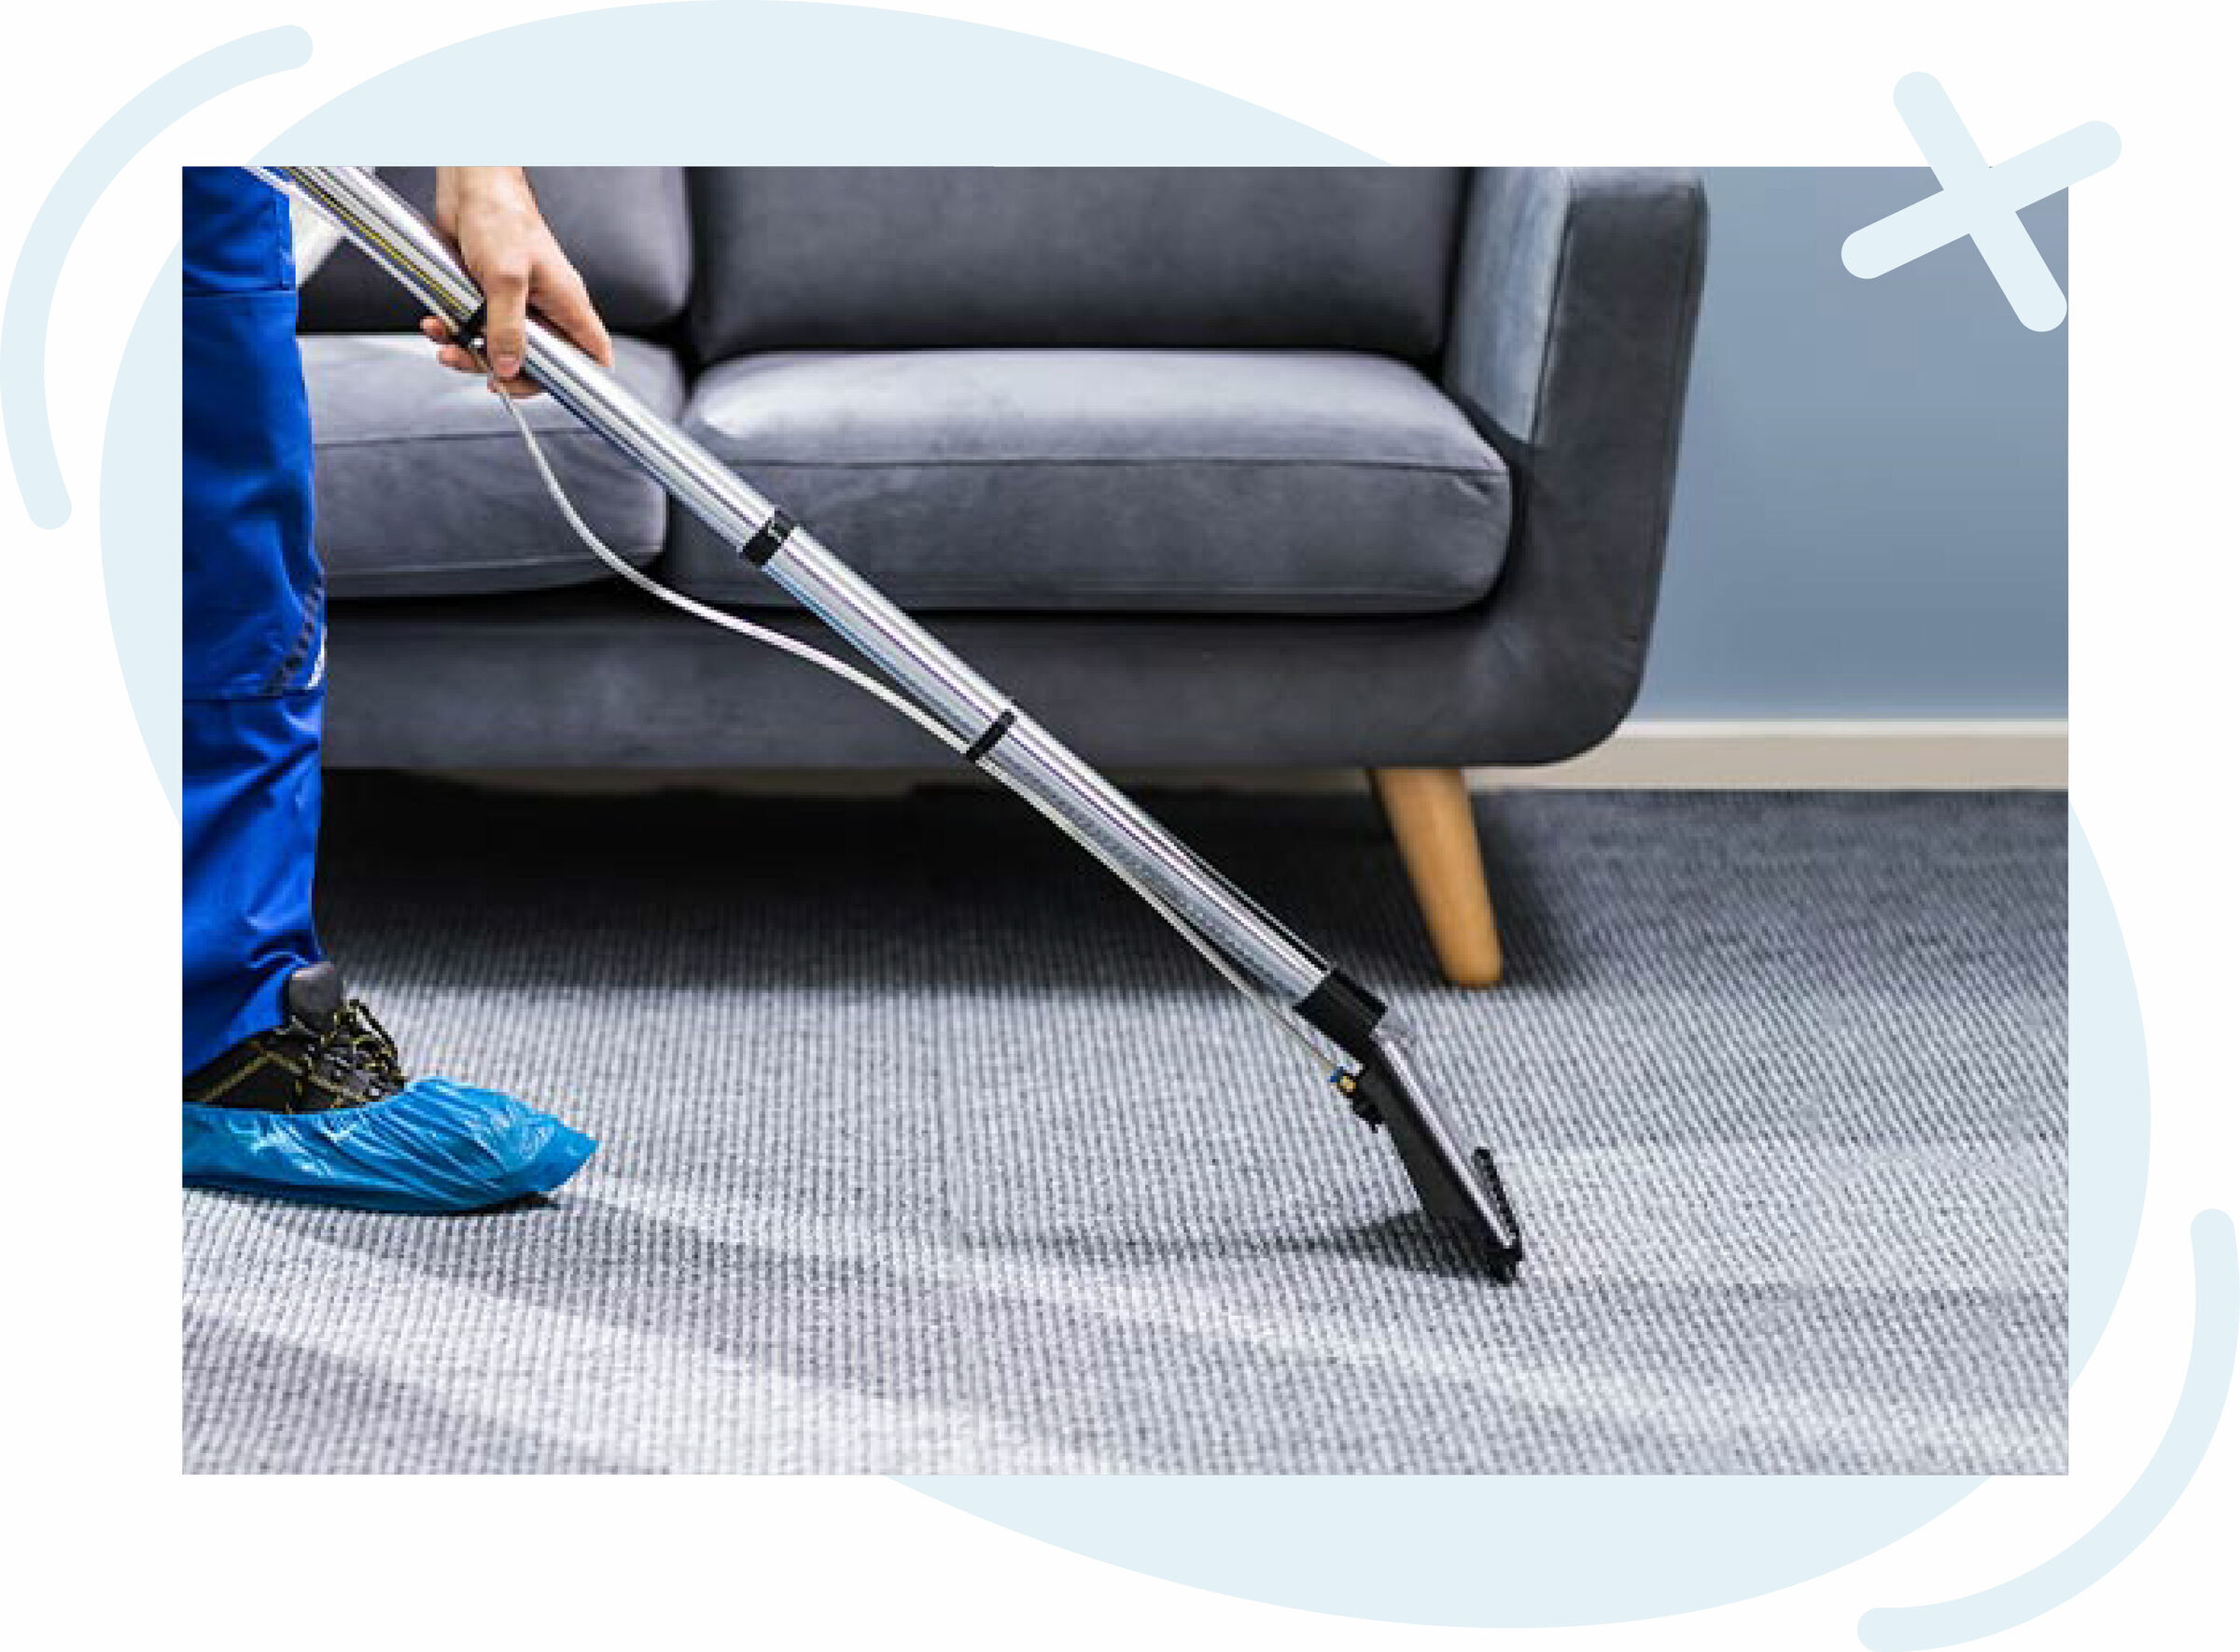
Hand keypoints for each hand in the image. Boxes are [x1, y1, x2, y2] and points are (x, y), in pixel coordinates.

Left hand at [421, 167, 612, 395]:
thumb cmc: (500, 216)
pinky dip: (453, 331)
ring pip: (499, 347)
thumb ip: (507, 327)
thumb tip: (508, 368)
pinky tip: (437, 324)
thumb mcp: (505, 278)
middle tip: (475, 369)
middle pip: (538, 361)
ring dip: (468, 352)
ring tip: (445, 345)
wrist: (468, 184)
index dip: (578, 379)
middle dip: (502, 371)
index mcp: (566, 303)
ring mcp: (516, 302)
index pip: (591, 354)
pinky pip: (474, 328)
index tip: (542, 388)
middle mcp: (545, 306)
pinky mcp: (487, 294)